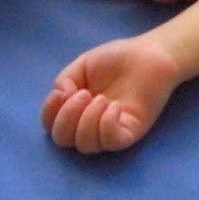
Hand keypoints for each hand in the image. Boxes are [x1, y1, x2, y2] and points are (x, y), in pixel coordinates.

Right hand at [40, 34, 183, 153]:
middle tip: (84, 94)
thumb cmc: (116, 59)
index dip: (49, 113)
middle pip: (64, 141)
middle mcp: (90, 124)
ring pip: (85, 145)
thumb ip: (64, 80)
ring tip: (102, 98)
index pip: (52, 125)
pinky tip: (115, 106)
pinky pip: (111, 141)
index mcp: (75, 109)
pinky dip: (107, 124)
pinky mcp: (130, 132)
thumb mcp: (81, 65)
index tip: (60, 93)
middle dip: (67, 117)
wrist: (149, 54)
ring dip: (87, 120)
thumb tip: (60, 97)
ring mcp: (110, 130)